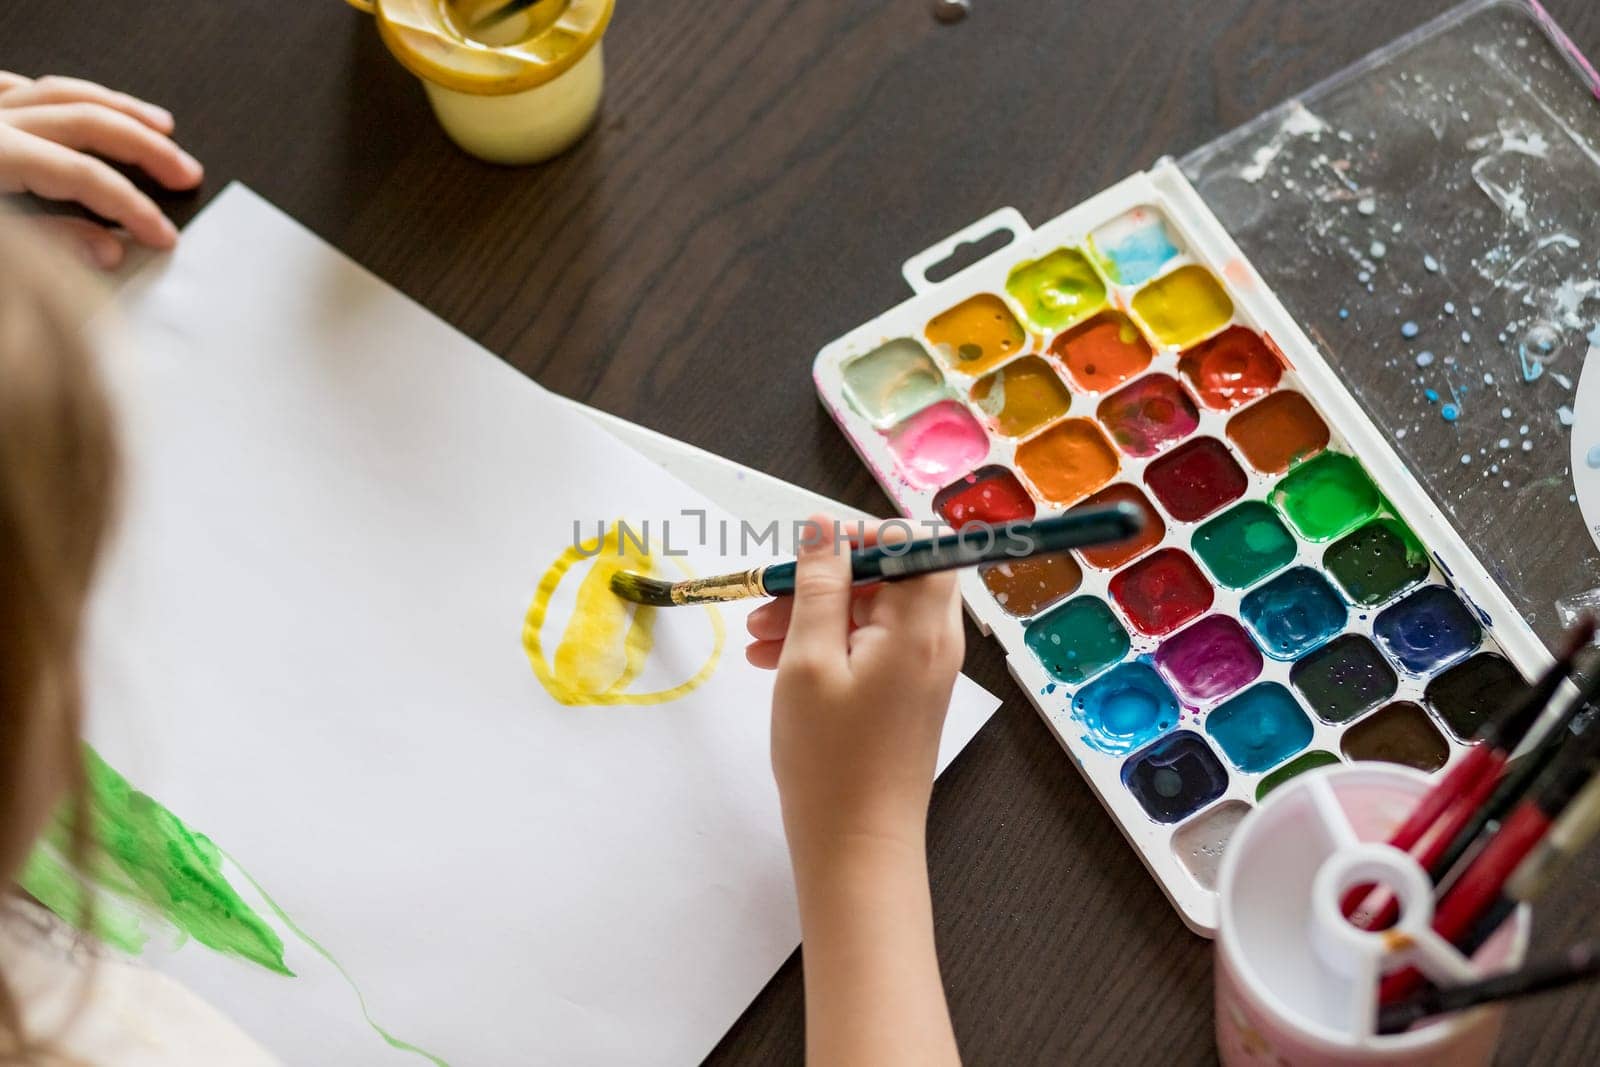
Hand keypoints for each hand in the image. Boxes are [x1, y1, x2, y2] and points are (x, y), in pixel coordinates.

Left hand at [0, 73, 202, 268]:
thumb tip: (108, 250)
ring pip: (62, 93)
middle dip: (146, 149)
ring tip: (161, 126)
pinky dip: (58, 95)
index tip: (163, 236)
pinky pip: (18, 87)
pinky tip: (82, 103)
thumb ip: (48, 242)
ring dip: (119, 109)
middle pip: (87, 122)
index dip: (132, 206)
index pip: (84, 175)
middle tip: (186, 173)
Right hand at [747, 516, 963, 854]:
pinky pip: (870, 646)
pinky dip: (827, 644)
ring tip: (757, 639)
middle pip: (891, 576)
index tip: (813, 552)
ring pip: (873, 612)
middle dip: (829, 578)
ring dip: (817, 613)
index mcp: (921, 626)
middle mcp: (934, 642)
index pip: (917, 544)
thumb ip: (819, 586)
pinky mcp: (906, 695)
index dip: (867, 535)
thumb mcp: (809, 659)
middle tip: (770, 599)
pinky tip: (776, 662)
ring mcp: (923, 670)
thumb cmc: (830, 758)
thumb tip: (824, 528)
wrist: (856, 845)